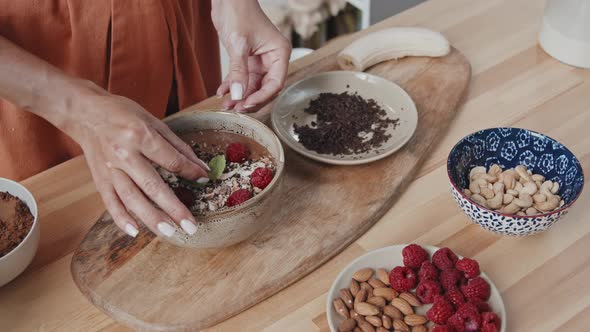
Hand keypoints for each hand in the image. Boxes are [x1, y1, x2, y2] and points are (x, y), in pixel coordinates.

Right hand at [69, 93, 209, 237]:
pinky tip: (134, 231)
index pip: (171, 160)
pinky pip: (110, 202)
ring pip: (132, 198)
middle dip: (174, 208)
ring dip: (151, 218)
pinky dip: (121, 218)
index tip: (204, 180)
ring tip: (169, 232)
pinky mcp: (99, 179)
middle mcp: (124, 154)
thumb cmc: (123, 114)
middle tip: (190, 226)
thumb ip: (178, 146)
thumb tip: (201, 167)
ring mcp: (110, 169)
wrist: (86, 113)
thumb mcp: (153, 122)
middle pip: (153, 186)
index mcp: (141, 136)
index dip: (190, 171)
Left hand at [212, 0, 290, 111]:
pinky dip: (232, 85)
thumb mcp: (238, 44)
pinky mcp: (247, 59)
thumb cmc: (239, 12)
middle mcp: (272, 58)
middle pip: (265, 88)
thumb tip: (237, 95)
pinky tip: (222, 92)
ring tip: (225, 104)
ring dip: (239, 95)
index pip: (275, 84)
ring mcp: (260, 60)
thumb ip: (239, 71)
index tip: (246, 105)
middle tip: (235, 108)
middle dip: (249, 99)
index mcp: (279, 53)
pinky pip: (242, 77)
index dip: (261, 97)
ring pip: (252, 85)